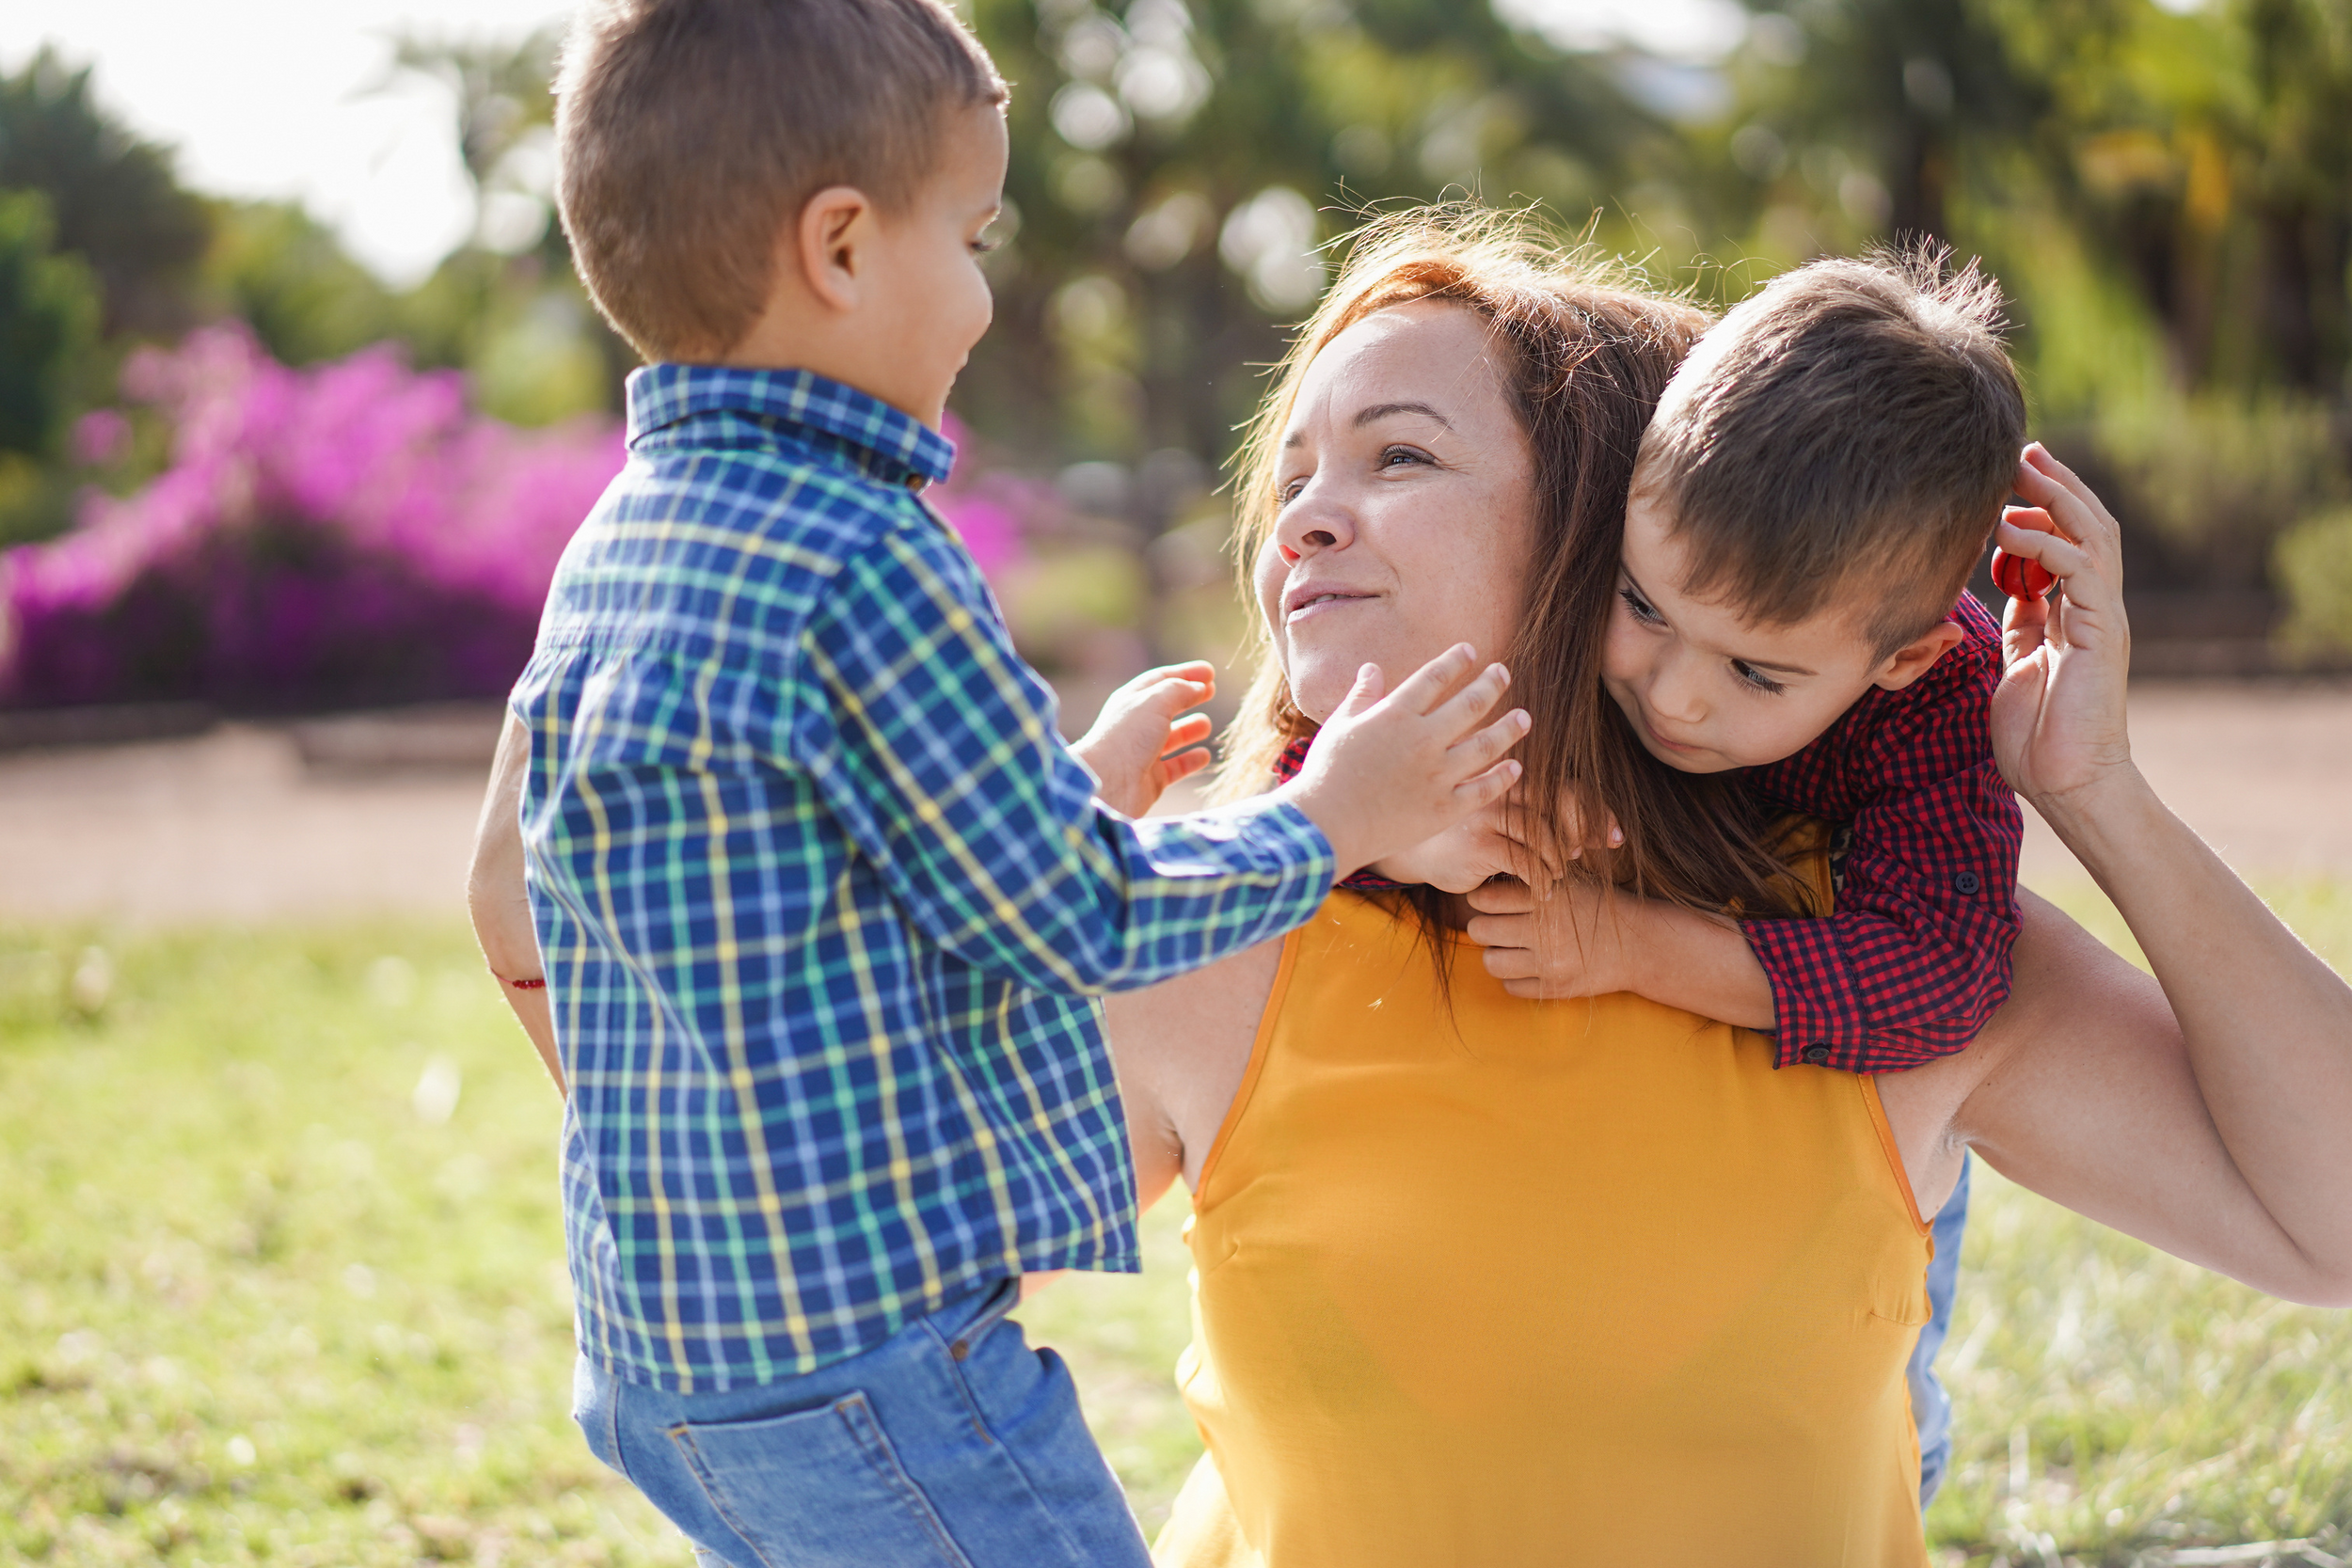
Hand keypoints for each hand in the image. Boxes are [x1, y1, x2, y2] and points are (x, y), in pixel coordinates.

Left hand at [1071, 661, 1216, 817]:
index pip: (1161, 680)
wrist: (1108, 784)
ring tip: (1207, 725)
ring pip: (1171, 737)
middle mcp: (1136, 726)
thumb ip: (1180, 691)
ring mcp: (1143, 753)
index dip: (1185, 673)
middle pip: (1166, 707)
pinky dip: (1190, 760)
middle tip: (1212, 691)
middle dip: (1189, 698)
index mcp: (1132, 701)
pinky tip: (1204, 756)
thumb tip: (1198, 688)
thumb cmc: (1127, 738)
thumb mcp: (1156, 702)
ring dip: (1189, 729)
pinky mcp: (1151, 779)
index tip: (1209, 671)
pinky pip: (1175, 766)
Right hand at [1275, 645, 1528, 879]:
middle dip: (1491, 685)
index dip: (1455, 661)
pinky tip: (1515, 767)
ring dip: (1509, 729)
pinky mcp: (1444, 809)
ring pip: (1486, 745)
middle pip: (1470, 705)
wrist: (1327, 825)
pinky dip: (1502, 778)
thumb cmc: (1326, 774)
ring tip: (1525, 718)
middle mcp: (1423, 740)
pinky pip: (1483, 790)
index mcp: (1395, 714)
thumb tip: (1371, 668)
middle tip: (1503, 673)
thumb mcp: (1339, 726)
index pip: (1434, 677)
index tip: (1470, 651)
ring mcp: (1438, 775)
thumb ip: (1360, 696)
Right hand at [1372, 789, 1619, 895]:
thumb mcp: (1505, 824)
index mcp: (1510, 778)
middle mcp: (1499, 789)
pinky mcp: (1478, 844)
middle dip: (1586, 833)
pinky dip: (1539, 880)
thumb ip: (1544, 823)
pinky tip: (1541, 893)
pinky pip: (1523, 862)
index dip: (1597, 812)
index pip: (1566, 787)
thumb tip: (1595, 840)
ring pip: (1544, 834)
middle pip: (1560, 805)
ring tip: (1558, 877)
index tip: (1616, 838)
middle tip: (1590, 859)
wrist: (1415, 851)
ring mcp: (1487, 815)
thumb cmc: (1468, 837)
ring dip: (1559, 860)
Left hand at [1462, 879, 1632, 998]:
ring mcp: (1551, 963)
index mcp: (1549, 897)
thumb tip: (1488, 871)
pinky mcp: (1556, 989)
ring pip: (1490, 961)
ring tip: (1509, 946)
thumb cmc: (1599, 906)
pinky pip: (1510, 987)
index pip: (1486, 898)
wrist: (1640, 946)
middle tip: (1496, 923)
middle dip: (1484, 925)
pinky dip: (1513, 978)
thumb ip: (1533, 875)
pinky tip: (1527, 966)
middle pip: (1480, 930)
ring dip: (1496, 953)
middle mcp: (1547, 931)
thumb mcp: (1572, 881)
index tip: (1488, 900)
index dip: (1481, 898)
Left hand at [1990, 444, 2136, 809]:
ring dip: (2056, 498)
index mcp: (2074, 614)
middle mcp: (2094, 608)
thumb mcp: (2018, 665)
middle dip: (2054, 485)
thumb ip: (2021, 624)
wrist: (2067, 785)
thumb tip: (2011, 588)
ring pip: (2091, 537)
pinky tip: (2012, 528)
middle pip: (2085, 527)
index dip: (2043, 505)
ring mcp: (2102, 618)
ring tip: (2021, 469)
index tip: (2008, 476)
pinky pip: (2080, 573)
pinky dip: (2048, 544)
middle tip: (2021, 450)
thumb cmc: (2038, 737)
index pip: (2065, 542)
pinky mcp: (2102, 633)